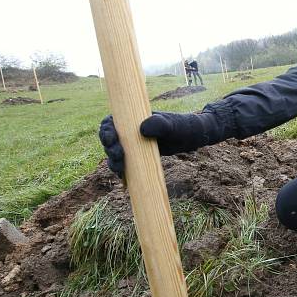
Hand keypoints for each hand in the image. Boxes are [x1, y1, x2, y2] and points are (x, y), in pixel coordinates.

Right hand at [98, 111, 218, 177]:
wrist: (191, 137)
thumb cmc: (181, 127)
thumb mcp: (172, 125)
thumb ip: (160, 124)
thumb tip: (142, 129)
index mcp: (132, 118)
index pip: (110, 122)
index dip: (106, 131)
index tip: (111, 140)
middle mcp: (129, 130)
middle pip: (109, 139)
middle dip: (109, 149)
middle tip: (119, 157)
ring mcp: (133, 144)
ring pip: (114, 153)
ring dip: (113, 162)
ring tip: (120, 170)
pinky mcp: (138, 156)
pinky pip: (124, 163)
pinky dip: (121, 170)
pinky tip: (123, 178)